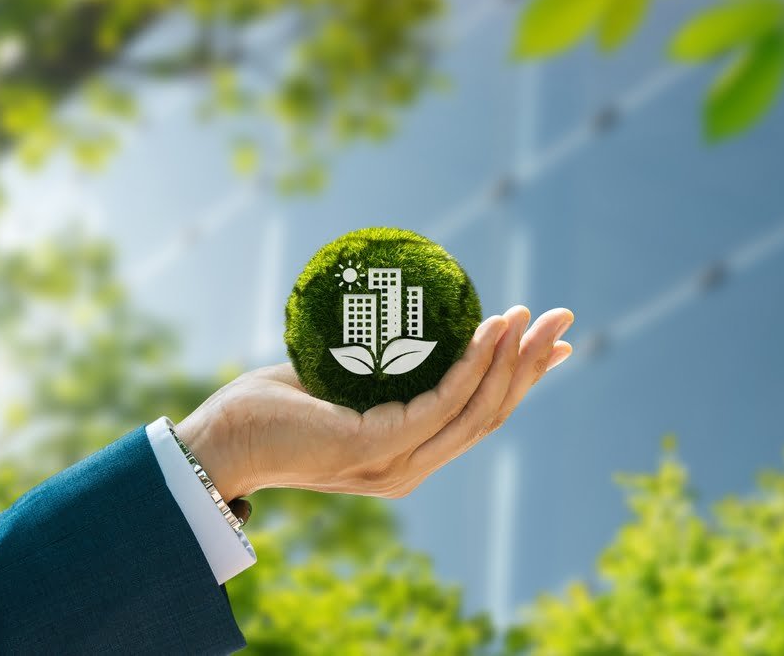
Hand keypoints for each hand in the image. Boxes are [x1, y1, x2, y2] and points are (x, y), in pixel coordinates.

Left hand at [177, 305, 573, 501]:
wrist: (221, 443)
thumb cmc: (274, 409)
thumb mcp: (343, 383)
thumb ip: (382, 368)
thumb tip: (404, 323)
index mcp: (410, 454)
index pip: (480, 416)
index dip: (523, 379)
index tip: (554, 344)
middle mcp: (414, 466)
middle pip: (492, 412)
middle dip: (533, 363)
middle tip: (562, 317)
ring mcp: (399, 463)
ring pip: (477, 409)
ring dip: (513, 360)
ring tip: (535, 317)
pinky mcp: (379, 449)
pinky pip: (442, 400)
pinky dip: (473, 364)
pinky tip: (490, 328)